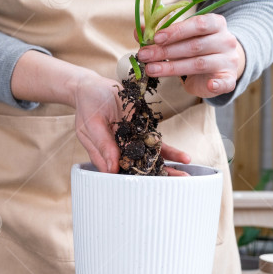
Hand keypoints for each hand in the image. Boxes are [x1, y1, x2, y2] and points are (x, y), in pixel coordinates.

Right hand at [71, 73, 192, 174]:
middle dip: (158, 178)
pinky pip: (157, 143)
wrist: (94, 87)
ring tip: (184, 175)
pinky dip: (170, 151)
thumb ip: (103, 145)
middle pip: (140, 169)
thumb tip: (112, 169)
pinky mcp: (143, 130)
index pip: (120, 174)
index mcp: (105, 156)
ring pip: (152, 159)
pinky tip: (183, 157)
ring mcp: (133, 142)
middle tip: (175, 184)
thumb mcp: (91, 125)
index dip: (135, 181)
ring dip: (168, 168)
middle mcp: (121, 152)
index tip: (149, 186)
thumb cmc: (88, 106)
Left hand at [135, 14, 244, 98]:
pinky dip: (217, 85)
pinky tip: (209, 85)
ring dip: (172, 68)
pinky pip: (224, 82)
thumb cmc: (197, 48)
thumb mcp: (181, 38)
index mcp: (215, 23)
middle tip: (144, 55)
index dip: (176, 31)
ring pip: (199, 64)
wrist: (220, 65)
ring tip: (151, 70)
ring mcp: (228, 60)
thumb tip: (138, 31)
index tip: (156, 38)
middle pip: (194, 45)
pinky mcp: (229, 78)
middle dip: (166, 51)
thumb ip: (161, 34)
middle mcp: (225, 40)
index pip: (198, 24)